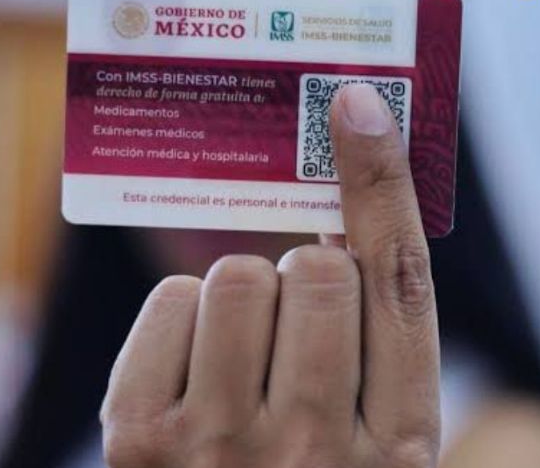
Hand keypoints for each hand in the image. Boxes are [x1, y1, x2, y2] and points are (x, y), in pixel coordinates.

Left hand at [100, 84, 439, 467]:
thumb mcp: (376, 426)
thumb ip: (377, 334)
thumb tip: (343, 211)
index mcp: (400, 446)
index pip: (399, 284)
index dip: (380, 184)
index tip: (358, 106)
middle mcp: (316, 452)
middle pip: (318, 269)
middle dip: (308, 276)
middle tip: (298, 324)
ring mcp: (220, 449)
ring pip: (239, 277)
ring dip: (245, 297)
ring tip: (245, 356)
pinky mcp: (140, 441)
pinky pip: (173, 301)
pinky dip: (185, 316)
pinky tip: (197, 369)